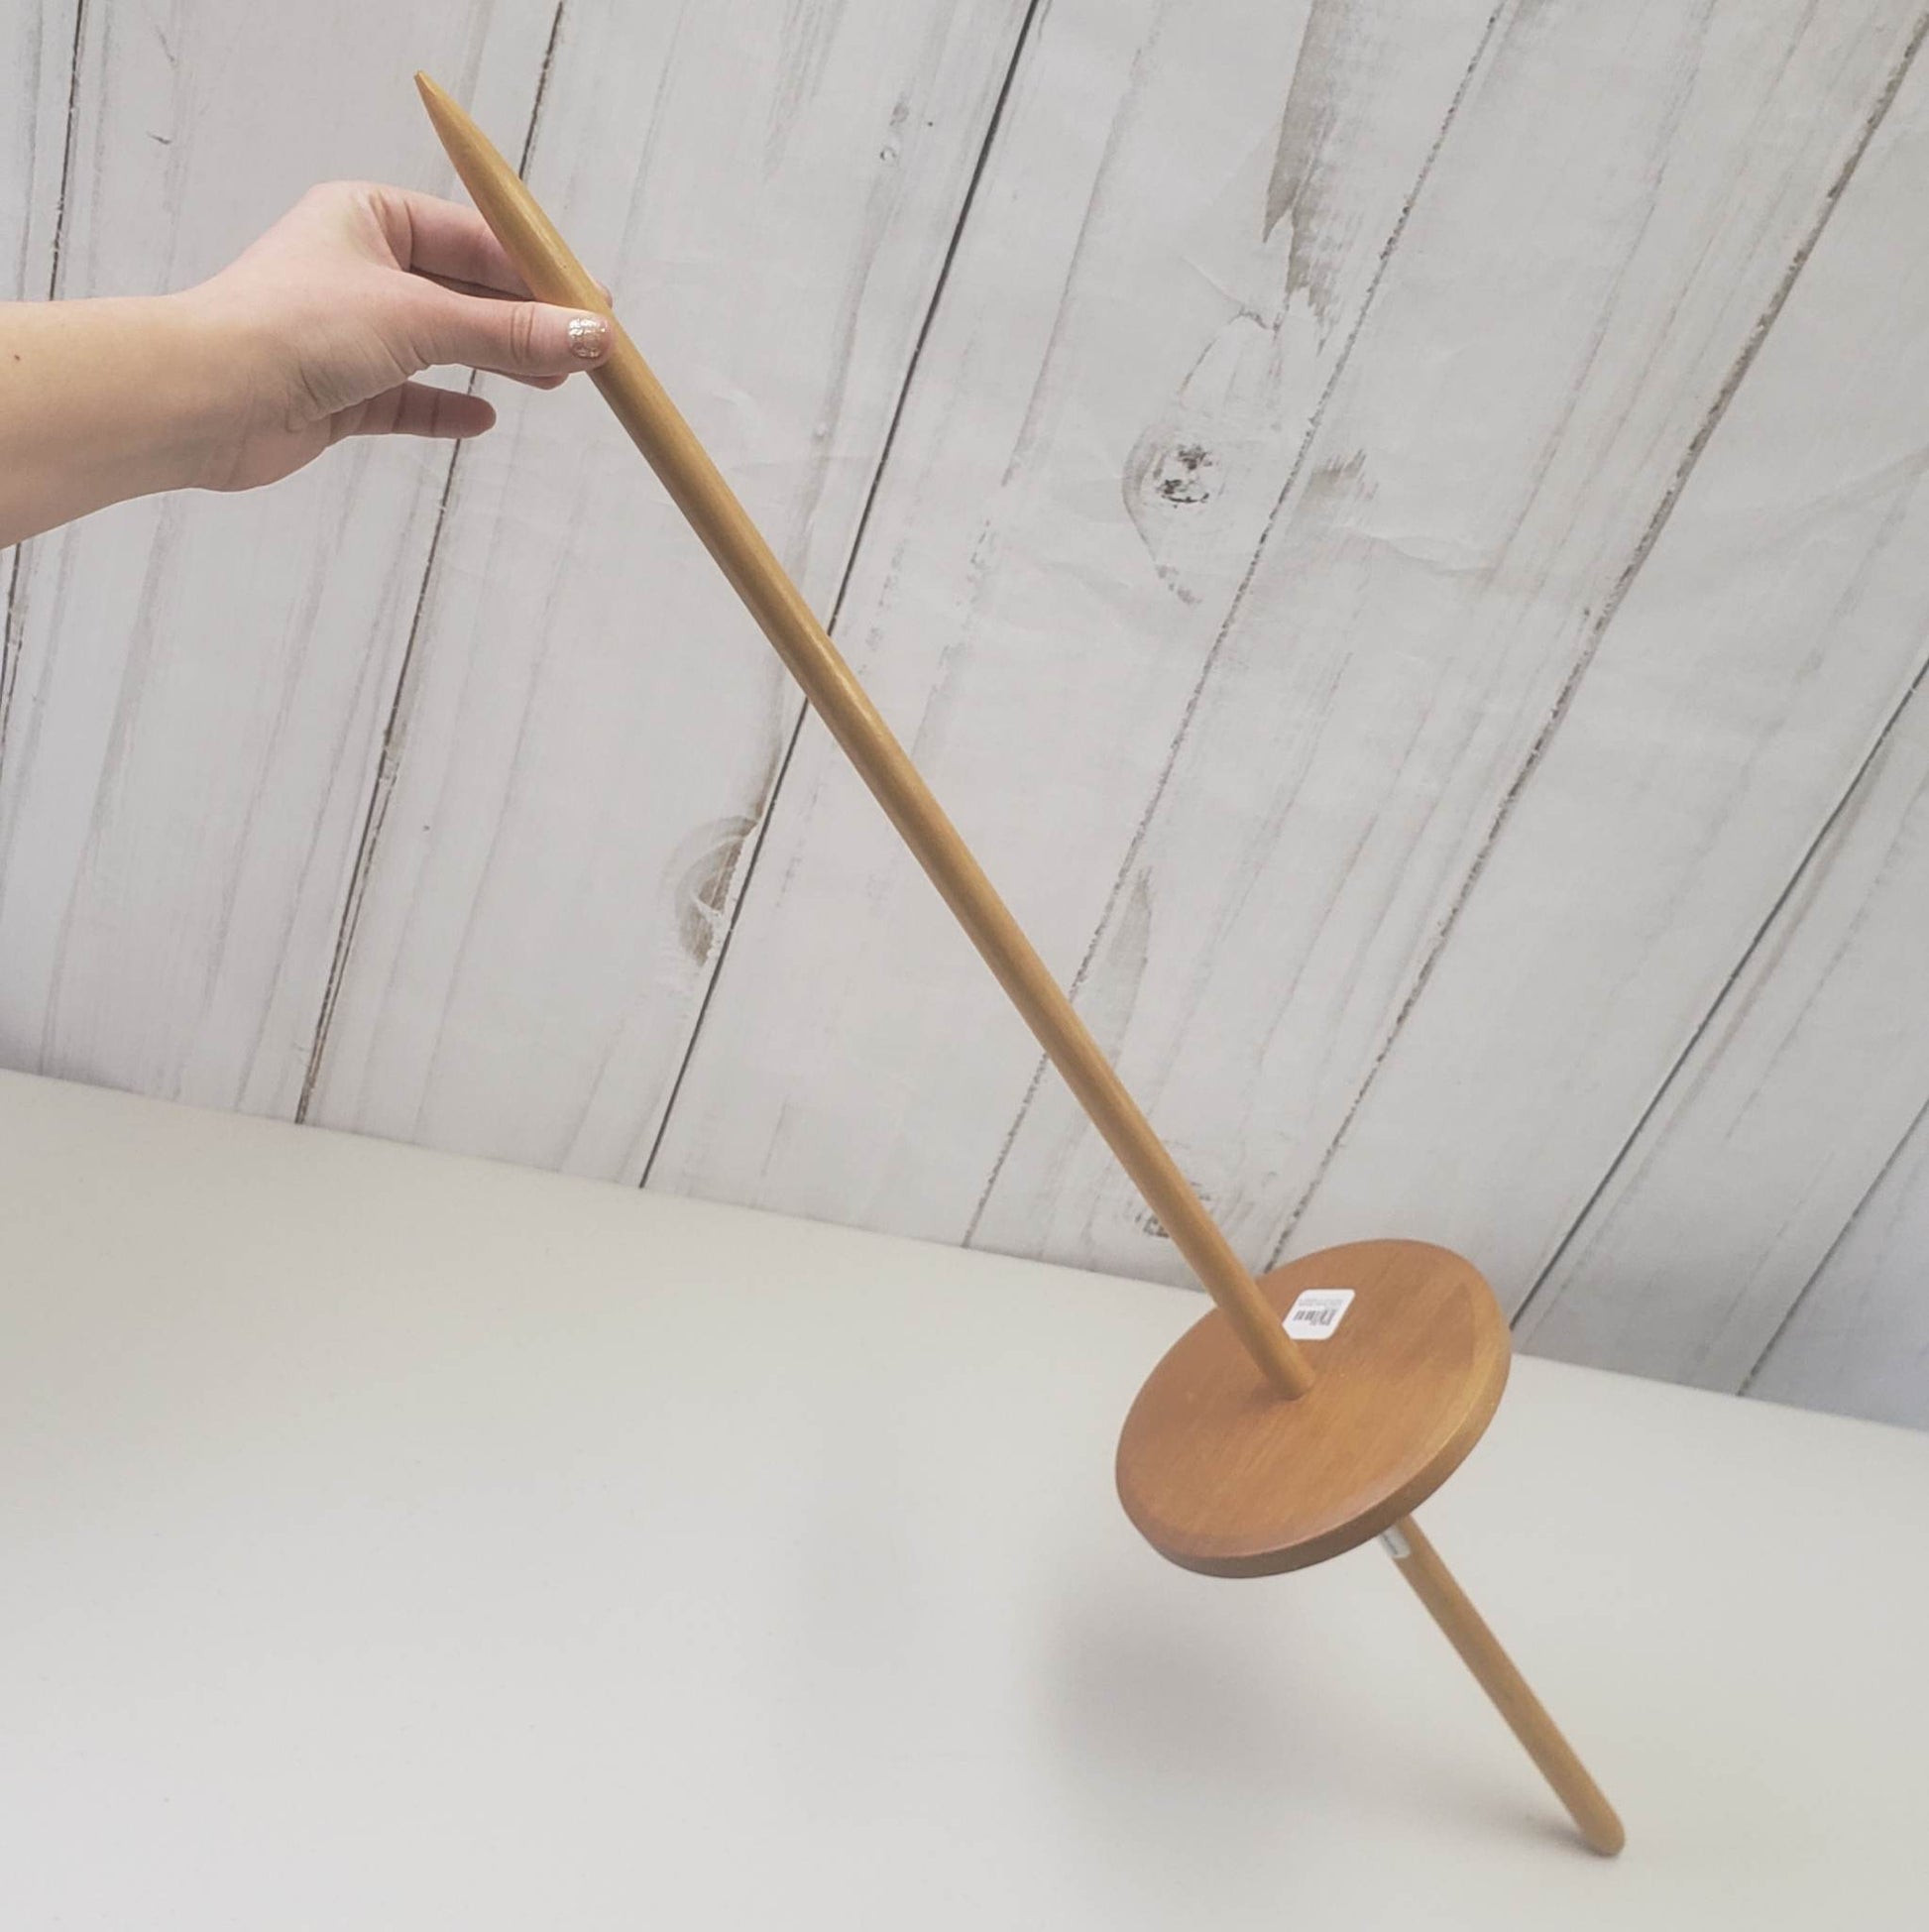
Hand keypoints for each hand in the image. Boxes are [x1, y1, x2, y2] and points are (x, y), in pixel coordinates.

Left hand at [183, 180, 610, 491]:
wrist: (204, 399)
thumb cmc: (297, 328)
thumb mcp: (422, 320)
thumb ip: (511, 332)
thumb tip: (591, 336)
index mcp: (368, 217)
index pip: (474, 239)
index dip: (537, 272)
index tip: (592, 304)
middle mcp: (357, 267)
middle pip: (464, 293)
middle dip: (524, 322)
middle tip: (585, 349)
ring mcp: (347, 332)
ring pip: (442, 345)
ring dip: (497, 362)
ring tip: (554, 382)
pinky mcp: (339, 392)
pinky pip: (409, 398)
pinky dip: (446, 407)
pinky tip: (483, 419)